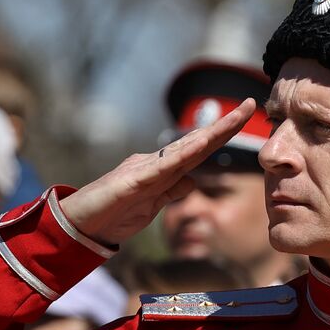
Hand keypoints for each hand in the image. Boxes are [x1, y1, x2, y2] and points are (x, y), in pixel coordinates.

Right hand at [59, 99, 256, 246]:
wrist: (80, 225)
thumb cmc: (114, 214)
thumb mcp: (152, 205)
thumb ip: (172, 191)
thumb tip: (193, 181)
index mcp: (162, 170)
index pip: (199, 151)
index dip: (222, 135)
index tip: (245, 118)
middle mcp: (154, 162)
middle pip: (196, 142)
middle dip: (225, 125)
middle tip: (250, 105)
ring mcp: (142, 169)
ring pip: (183, 149)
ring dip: (210, 134)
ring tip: (234, 119)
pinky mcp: (130, 182)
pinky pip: (160, 169)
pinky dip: (181, 157)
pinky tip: (200, 146)